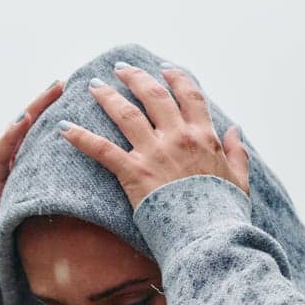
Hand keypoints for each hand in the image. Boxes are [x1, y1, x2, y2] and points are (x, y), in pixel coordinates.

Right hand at [0, 79, 65, 239]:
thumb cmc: (21, 231)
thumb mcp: (49, 210)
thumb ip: (66, 197)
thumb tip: (98, 193)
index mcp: (31, 166)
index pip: (46, 135)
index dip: (60, 115)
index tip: (79, 97)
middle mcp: (16, 161)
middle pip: (31, 126)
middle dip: (46, 103)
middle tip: (63, 83)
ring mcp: (2, 168)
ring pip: (17, 133)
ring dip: (31, 111)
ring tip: (46, 93)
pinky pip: (1, 154)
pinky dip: (10, 137)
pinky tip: (21, 121)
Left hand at [58, 63, 250, 209]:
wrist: (209, 236)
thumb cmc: (225, 212)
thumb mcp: (239, 180)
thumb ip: (237, 152)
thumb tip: (234, 130)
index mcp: (204, 137)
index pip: (190, 96)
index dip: (177, 79)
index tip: (165, 69)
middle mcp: (178, 137)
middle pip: (154, 96)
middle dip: (136, 77)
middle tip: (121, 68)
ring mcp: (155, 153)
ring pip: (126, 113)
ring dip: (107, 95)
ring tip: (94, 85)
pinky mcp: (134, 172)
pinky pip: (102, 149)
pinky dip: (81, 137)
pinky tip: (64, 128)